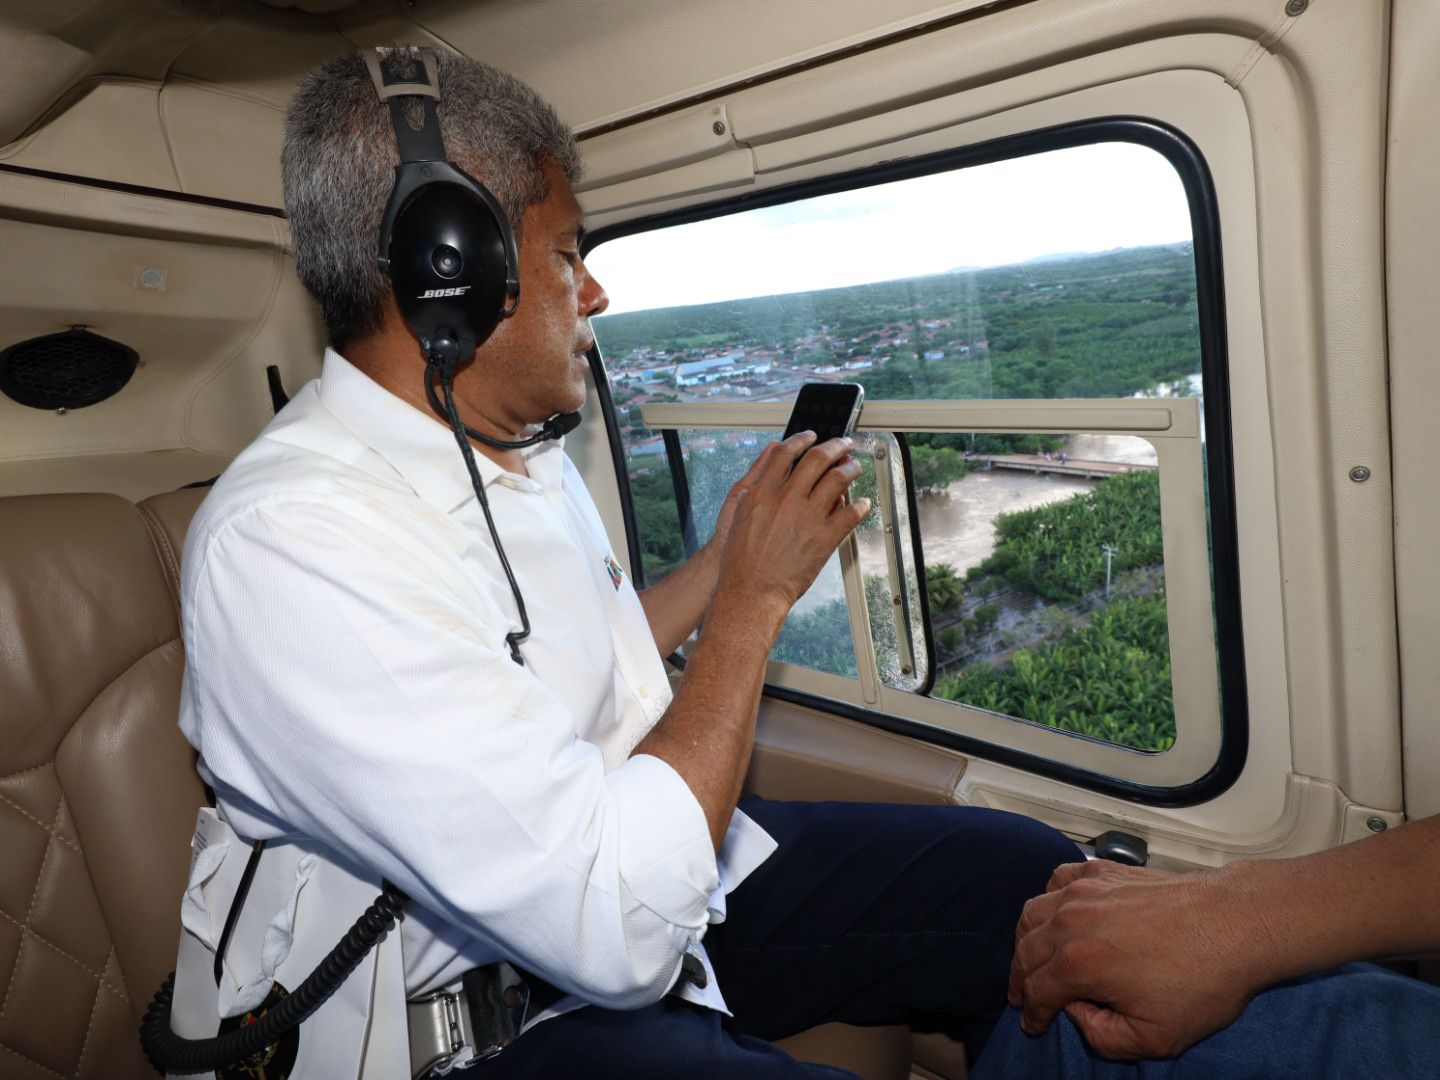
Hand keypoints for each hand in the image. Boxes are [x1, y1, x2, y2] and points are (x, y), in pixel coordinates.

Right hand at [714, 431, 869, 616]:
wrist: (751, 590)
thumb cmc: (741, 559)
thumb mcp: (738, 512)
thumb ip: (756, 480)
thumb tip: (771, 454)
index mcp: (763, 491)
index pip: (787, 452)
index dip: (803, 439)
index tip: (813, 436)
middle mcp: (786, 499)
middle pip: (817, 459)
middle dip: (836, 446)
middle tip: (845, 444)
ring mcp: (807, 518)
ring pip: (838, 480)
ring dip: (851, 469)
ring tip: (855, 468)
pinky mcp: (824, 538)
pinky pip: (850, 514)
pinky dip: (860, 506)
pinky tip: (863, 504)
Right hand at [1008, 859, 1274, 1059]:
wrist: (1235, 923)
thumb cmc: (1201, 981)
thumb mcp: (1156, 1037)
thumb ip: (1104, 1038)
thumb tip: (1078, 1015)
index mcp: (1078, 965)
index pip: (1037, 992)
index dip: (1031, 1014)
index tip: (1033, 1026)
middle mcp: (1070, 922)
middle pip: (1025, 952)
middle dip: (1020, 979)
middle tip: (1022, 996)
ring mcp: (1084, 891)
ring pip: (1032, 912)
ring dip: (1025, 939)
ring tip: (1030, 957)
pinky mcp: (1102, 871)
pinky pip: (1058, 879)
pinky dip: (1047, 897)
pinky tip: (1056, 910)